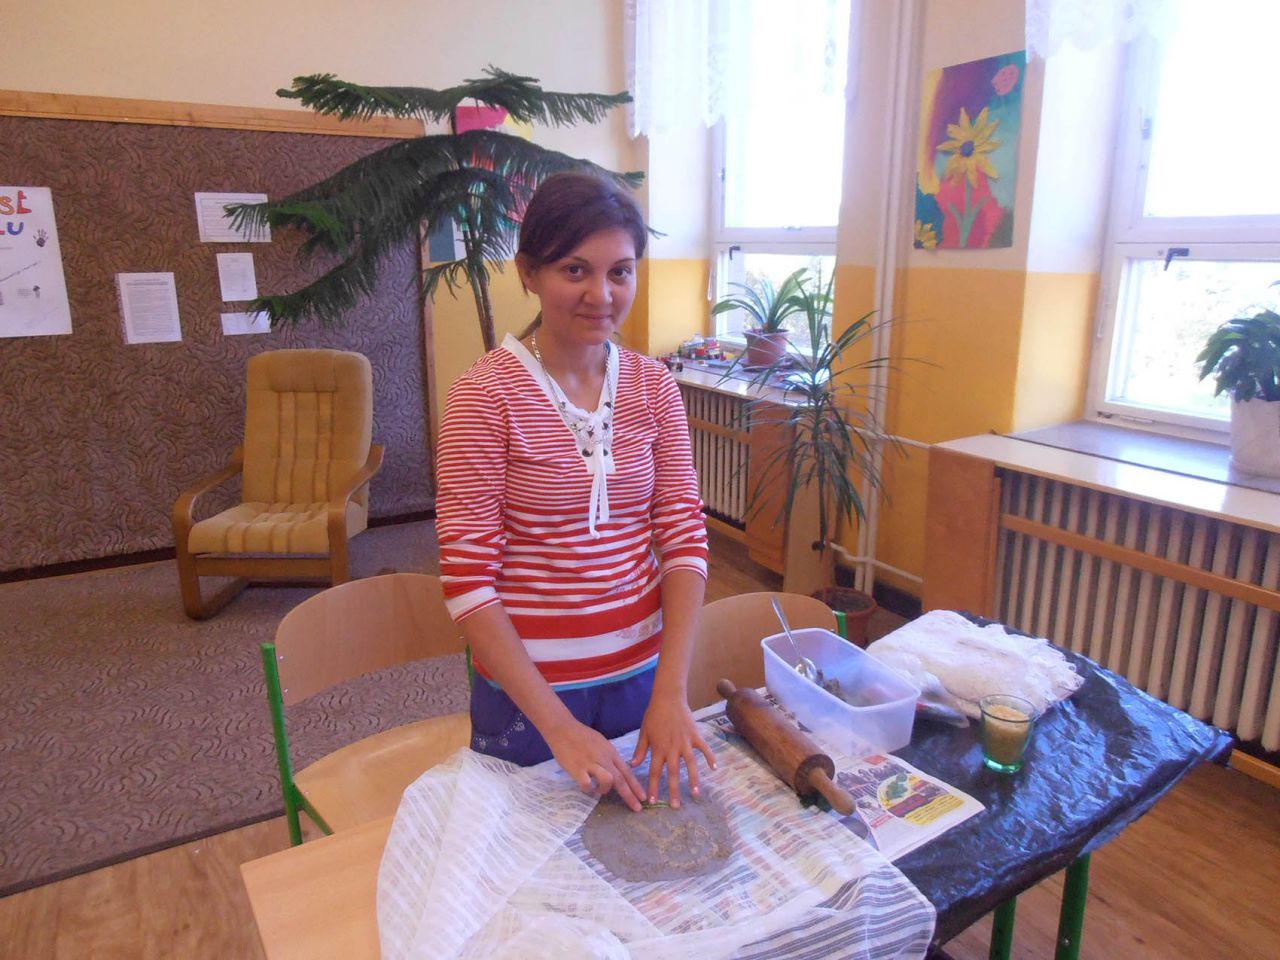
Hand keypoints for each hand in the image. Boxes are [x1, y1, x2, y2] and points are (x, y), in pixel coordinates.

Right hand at [545, 718, 645, 811]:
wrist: (563, 729)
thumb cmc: (581, 735)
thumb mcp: (601, 743)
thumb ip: (609, 757)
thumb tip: (616, 770)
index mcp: (610, 752)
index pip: (627, 772)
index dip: (636, 786)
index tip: (643, 797)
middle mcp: (603, 758)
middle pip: (621, 779)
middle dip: (630, 796)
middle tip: (637, 808)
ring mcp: (590, 763)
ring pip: (608, 780)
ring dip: (605, 790)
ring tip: (599, 791)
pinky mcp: (577, 768)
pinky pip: (586, 784)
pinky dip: (588, 790)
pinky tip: (586, 789)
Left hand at [631, 693, 715, 807]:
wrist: (668, 697)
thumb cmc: (654, 714)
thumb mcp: (644, 732)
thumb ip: (640, 749)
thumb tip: (634, 765)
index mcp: (658, 748)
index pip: (654, 772)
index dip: (653, 787)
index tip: (653, 801)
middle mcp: (672, 748)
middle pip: (673, 773)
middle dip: (673, 791)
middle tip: (675, 806)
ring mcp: (685, 742)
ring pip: (690, 765)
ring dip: (693, 779)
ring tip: (695, 793)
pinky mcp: (695, 736)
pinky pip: (704, 749)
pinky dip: (710, 757)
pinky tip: (715, 768)